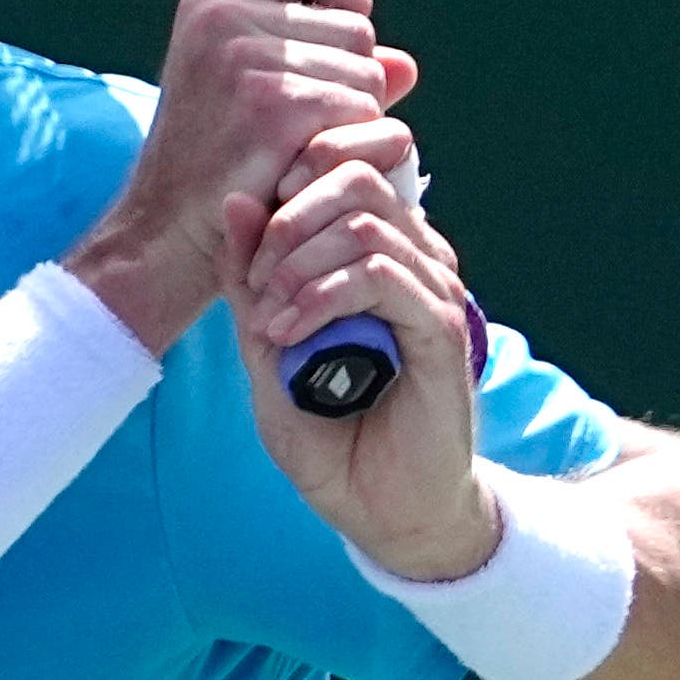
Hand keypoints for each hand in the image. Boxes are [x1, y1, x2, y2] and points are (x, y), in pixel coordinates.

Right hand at [66, 0, 413, 351]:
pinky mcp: (276, 107)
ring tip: (296, 152)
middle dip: (351, 79)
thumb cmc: (209, 171)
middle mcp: (225, 17)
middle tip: (302, 127)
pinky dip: (349, 148)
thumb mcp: (246, 96)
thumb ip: (321, 64)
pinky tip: (303, 170)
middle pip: (356, 25)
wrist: (163, 237)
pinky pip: (364, 112)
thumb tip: (404, 65)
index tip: (332, 40)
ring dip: (351, 121)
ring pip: (369, 74)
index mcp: (213, 3)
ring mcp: (248, 60)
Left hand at [224, 135, 494, 579]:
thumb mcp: (265, 346)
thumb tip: (235, 200)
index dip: (288, 186)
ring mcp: (434, 290)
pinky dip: (322, 295)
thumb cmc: (330, 434)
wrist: (382, 512)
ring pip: (364, 222)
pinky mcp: (443, 329)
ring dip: (297, 264)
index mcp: (378, 252)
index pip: (343, 167)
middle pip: (355, 177)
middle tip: (255, 287)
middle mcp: (415, 260)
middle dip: (287, 222)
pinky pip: (383, 275)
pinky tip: (291, 333)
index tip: (249, 253)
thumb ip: (251, 278)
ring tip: (268, 321)